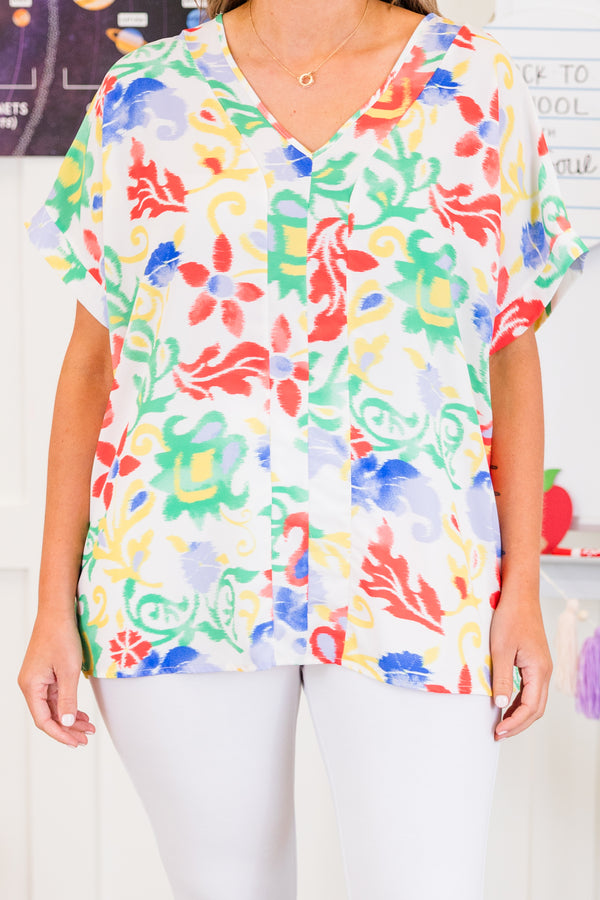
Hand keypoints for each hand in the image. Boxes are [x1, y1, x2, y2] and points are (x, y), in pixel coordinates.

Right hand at [18, 610, 95, 748]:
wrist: (58, 612)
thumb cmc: (62, 637)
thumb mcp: (68, 671)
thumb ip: (67, 699)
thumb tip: (66, 724)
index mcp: (31, 686)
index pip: (43, 720)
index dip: (60, 733)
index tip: (77, 742)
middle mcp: (30, 685)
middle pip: (48, 715)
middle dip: (67, 728)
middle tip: (86, 738)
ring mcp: (38, 679)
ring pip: (53, 706)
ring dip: (70, 718)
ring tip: (88, 728)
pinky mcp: (45, 673)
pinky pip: (55, 695)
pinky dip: (68, 705)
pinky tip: (80, 713)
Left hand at [489, 587, 552, 740]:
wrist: (519, 595)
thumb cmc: (510, 617)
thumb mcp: (501, 649)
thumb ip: (501, 678)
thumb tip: (500, 705)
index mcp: (539, 670)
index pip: (531, 707)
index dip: (515, 723)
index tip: (499, 731)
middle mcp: (544, 671)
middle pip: (536, 708)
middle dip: (518, 724)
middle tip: (499, 733)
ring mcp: (541, 666)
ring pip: (534, 699)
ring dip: (519, 714)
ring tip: (501, 723)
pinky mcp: (534, 661)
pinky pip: (531, 688)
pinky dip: (520, 700)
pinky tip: (506, 703)